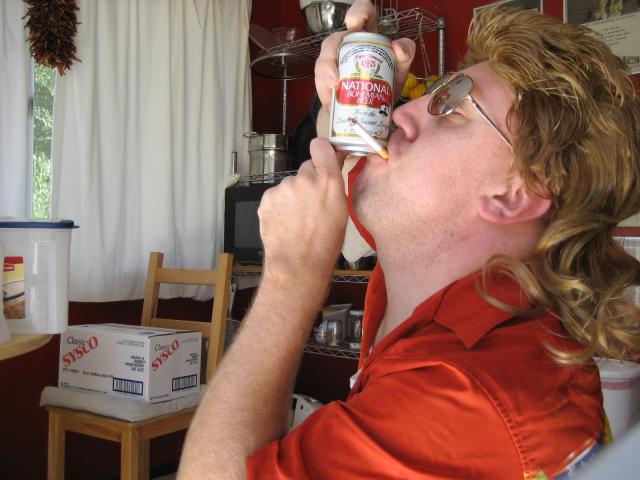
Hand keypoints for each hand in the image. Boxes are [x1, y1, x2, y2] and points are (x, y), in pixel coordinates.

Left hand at [257, 138, 348, 287]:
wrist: (298, 264)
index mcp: (328, 180)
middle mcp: (304, 179)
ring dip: (293, 196)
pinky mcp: (267, 198)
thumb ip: (334, 182)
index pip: (320, 146)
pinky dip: (280, 206)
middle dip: (309, 181)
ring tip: (298, 219)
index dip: (321, 151)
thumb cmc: (324, 244)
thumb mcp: (341, 210)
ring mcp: (283, 188)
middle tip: (312, 203)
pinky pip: (276, 196)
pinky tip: (287, 222)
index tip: (323, 157)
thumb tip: (334, 162)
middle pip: (306, 169)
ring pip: (290, 185)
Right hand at [314, 0, 415, 135]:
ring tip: (333, 85)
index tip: (355, 21)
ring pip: (323, 61)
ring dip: (326, 71)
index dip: (357, 12)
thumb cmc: (385, 83)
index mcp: (366, 36)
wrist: (371, 112)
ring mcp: (333, 64)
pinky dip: (324, 90)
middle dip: (332, 50)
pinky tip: (330, 98)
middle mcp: (346, 47)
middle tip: (339, 65)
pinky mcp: (325, 82)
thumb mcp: (400, 67)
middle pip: (334, 39)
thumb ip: (406, 53)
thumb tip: (396, 46)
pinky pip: (320, 82)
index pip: (361, 14)